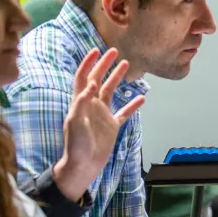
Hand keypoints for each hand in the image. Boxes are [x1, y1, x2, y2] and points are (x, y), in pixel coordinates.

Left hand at [52, 48, 144, 201]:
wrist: (82, 165)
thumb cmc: (75, 144)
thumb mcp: (75, 122)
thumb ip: (82, 102)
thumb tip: (92, 83)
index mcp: (80, 102)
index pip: (83, 77)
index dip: (88, 63)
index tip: (96, 51)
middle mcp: (91, 105)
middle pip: (98, 79)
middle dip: (104, 65)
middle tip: (114, 52)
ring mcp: (102, 115)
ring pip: (111, 91)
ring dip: (117, 78)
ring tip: (126, 64)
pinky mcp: (112, 126)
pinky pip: (124, 112)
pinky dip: (132, 105)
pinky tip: (142, 99)